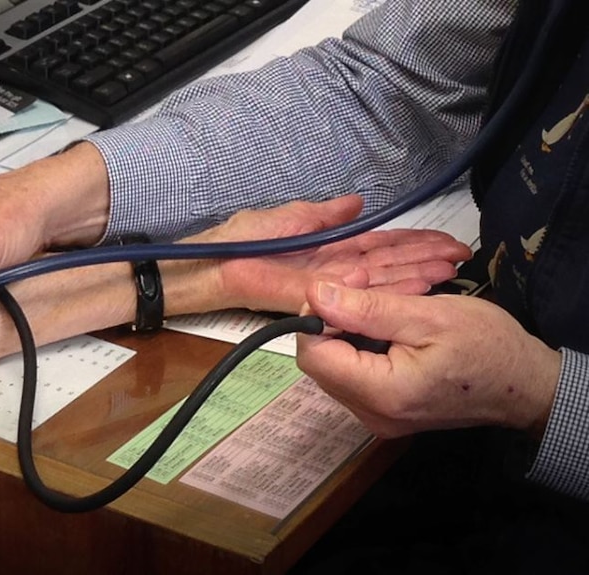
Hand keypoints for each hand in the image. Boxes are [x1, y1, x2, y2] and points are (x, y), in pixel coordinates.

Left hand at [182, 196, 472, 313]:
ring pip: (377, 282)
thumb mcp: (290, 218)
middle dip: (423, 261)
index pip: (378, 250)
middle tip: (461, 257)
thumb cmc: (238, 239)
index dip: (410, 246)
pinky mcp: (311, 297)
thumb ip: (326, 215)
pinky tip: (417, 282)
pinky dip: (387, 289)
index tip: (444, 243)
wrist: (204, 263)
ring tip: (451, 269)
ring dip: (414, 276)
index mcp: (329, 254)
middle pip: (385, 267)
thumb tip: (358, 203)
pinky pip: (353, 293)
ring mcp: (324, 288)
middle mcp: (333, 274)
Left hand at [296, 282, 561, 437]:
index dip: (314, 316)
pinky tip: (382, 325)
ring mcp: (376, 418)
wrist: (524, 385)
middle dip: (330, 320)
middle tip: (360, 286)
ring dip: (344, 331)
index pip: (314, 355)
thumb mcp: (427, 315)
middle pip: (320, 363)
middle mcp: (370, 415)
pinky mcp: (384, 413)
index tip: (340, 286)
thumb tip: (316, 294)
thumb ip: (366, 309)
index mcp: (381, 393)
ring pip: (333, 368)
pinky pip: (353, 377)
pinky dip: (358, 347)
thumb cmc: (485, 345)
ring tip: (376, 301)